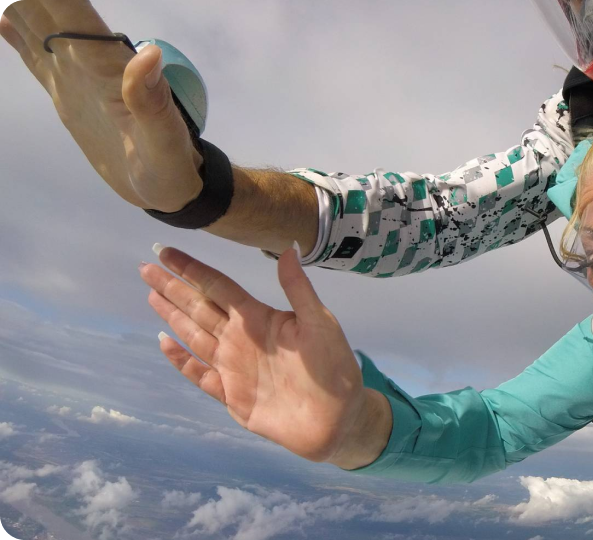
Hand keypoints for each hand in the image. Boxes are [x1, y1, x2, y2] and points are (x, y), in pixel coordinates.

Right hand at [1, 0, 202, 211]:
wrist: (168, 188)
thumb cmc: (171, 166)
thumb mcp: (165, 140)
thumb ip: (152, 101)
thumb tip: (149, 53)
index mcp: (107, 65)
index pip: (72, 13)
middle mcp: (88, 61)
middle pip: (48, 12)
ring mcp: (75, 76)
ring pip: (38, 27)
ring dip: (21, 5)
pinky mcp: (68, 95)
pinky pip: (36, 58)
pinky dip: (17, 35)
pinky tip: (1, 19)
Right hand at [139, 245, 384, 467]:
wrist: (339, 418)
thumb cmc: (336, 367)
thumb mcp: (320, 323)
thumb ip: (299, 288)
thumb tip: (287, 248)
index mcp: (260, 318)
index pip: (218, 287)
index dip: (192, 269)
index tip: (165, 250)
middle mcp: (242, 338)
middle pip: (199, 307)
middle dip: (172, 288)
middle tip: (144, 267)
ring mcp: (234, 367)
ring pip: (194, 336)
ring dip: (172, 316)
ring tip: (151, 295)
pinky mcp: (232, 396)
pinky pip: (200, 375)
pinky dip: (181, 361)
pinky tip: (164, 344)